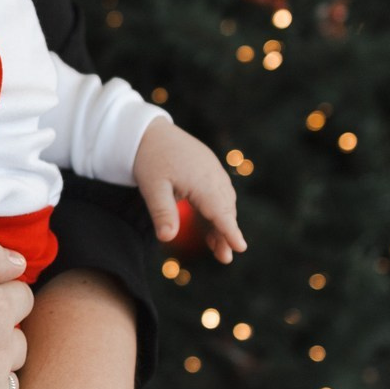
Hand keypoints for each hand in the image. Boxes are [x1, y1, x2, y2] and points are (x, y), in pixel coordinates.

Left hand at [133, 119, 246, 264]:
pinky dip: (218, 209)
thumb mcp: (152, 188)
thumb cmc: (149, 159)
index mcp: (202, 181)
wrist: (148, 130)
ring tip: (218, 246)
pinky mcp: (208, 168)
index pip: (220, 212)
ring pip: (224, 201)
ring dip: (223, 222)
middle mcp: (213, 175)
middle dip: (227, 233)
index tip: (241, 248)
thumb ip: (162, 213)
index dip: (230, 232)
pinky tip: (212, 222)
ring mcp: (212, 170)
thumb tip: (167, 238)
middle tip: (224, 258)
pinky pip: (219, 192)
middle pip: (225, 209)